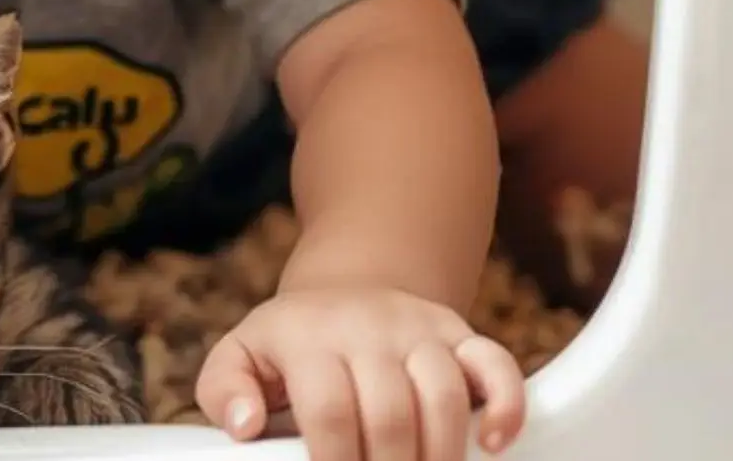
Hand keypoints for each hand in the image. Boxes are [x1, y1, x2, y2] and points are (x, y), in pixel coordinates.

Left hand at [194, 285, 526, 460]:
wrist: (346, 289)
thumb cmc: (289, 344)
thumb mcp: (240, 355)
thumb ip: (226, 390)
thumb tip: (242, 427)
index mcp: (308, 337)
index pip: (328, 408)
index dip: (334, 460)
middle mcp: (369, 328)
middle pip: (391, 411)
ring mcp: (419, 329)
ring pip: (445, 392)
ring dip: (440, 454)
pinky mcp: (460, 335)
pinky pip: (497, 366)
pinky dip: (506, 407)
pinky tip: (493, 445)